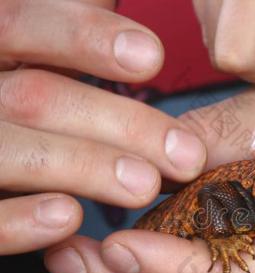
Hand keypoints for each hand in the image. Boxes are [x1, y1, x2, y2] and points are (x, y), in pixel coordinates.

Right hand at [0, 0, 206, 254]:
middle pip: (33, 97)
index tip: (152, 57)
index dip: (83, 37)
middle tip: (187, 154)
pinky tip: (69, 217)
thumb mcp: (34, 51)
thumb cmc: (16, 95)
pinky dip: (18, 220)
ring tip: (146, 186)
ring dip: (82, 167)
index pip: (22, 23)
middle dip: (118, 123)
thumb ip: (67, 23)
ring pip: (8, 152)